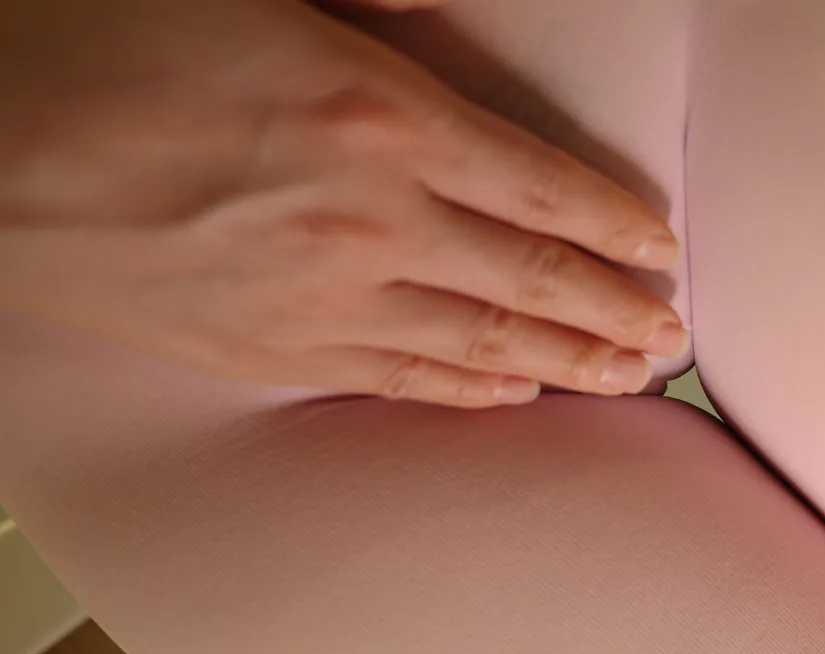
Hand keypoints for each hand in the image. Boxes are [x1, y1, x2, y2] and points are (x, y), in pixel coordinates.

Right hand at [0, 0, 688, 407]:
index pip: (541, 185)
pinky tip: (519, 397)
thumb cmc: (106, 48)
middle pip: (531, 279)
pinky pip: (402, 379)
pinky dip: (472, 391)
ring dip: (568, 363)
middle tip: (670, 340)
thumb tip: (453, 18)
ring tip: (629, 378)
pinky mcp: (276, 351)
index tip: (663, 252)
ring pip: (482, 342)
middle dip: (613, 311)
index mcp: (379, 116)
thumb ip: (382, 12)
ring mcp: (325, 298)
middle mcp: (371, 220)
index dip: (614, 224)